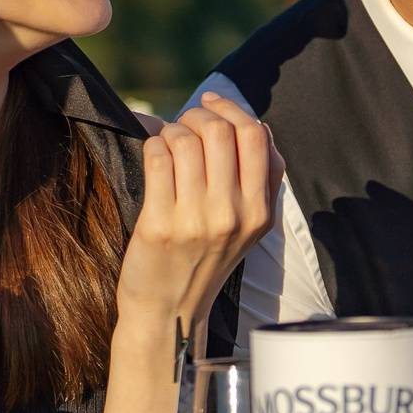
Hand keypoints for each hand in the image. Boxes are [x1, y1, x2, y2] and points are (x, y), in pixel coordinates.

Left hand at [116, 93, 282, 332]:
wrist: (169, 310)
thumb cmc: (205, 259)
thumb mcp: (248, 227)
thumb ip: (259, 179)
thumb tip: (248, 122)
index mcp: (260, 212)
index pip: (257, 136)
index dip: (232, 108)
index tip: (210, 103)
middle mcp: (233, 215)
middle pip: (221, 131)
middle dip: (197, 116)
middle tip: (183, 126)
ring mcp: (196, 221)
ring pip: (185, 140)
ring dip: (170, 132)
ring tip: (166, 146)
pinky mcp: (159, 225)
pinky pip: (157, 158)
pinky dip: (152, 147)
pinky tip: (153, 160)